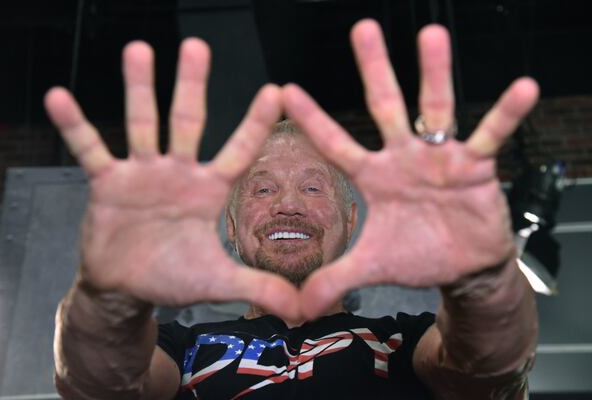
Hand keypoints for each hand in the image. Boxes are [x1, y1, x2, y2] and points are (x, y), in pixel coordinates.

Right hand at [45, 39, 299, 320]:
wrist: (128, 287)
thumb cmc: (175, 277)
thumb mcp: (219, 280)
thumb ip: (260, 287)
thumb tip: (304, 310)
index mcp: (209, 189)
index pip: (239, 150)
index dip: (256, 123)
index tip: (276, 90)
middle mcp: (178, 172)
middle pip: (188, 121)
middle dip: (192, 85)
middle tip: (197, 45)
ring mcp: (142, 173)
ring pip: (142, 124)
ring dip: (139, 88)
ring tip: (139, 49)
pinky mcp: (107, 182)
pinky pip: (89, 150)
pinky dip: (75, 126)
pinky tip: (57, 97)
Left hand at [283, 20, 538, 318]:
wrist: (459, 265)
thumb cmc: (414, 255)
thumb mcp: (370, 266)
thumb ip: (334, 280)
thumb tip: (296, 309)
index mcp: (373, 177)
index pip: (336, 144)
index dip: (313, 119)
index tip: (286, 88)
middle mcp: (403, 158)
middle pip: (385, 107)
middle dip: (374, 70)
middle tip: (363, 29)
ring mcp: (440, 158)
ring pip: (436, 109)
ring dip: (435, 74)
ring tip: (432, 35)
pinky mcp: (476, 166)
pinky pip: (491, 135)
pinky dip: (506, 114)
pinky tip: (523, 87)